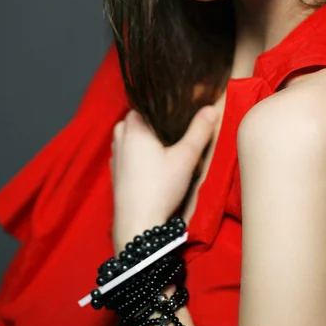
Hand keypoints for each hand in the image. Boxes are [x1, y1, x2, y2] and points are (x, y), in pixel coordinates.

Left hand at [110, 106, 217, 253]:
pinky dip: (142, 149)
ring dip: (151, 135)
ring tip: (173, 141)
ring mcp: (115, 152)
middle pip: (144, 117)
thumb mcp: (186, 157)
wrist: (137, 224)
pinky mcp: (116, 169)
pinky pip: (130, 149)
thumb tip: (210, 109)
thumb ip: (199, 130)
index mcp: (134, 124)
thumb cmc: (160, 187)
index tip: (188, 106)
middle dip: (162, 119)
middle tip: (183, 124)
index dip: (170, 103)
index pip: (152, 102)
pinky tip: (158, 160)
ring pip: (135, 133)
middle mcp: (120, 133)